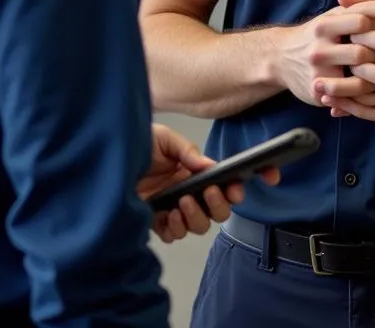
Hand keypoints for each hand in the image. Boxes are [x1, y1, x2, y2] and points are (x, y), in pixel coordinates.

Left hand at [138, 124, 280, 242]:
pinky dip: (174, 228)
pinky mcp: (156, 222)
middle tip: (210, 192)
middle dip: (220, 204)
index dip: (249, 180)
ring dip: (196, 217)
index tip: (268, 177)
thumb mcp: (164, 139)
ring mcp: (174, 209)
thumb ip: (188, 151)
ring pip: (200, 226)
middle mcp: (189, 191)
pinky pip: (174, 235)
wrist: (105, 163)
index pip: (229, 179)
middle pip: (219, 210)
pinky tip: (167, 215)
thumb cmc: (134, 147)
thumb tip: (208, 165)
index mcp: (195, 170)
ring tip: (182, 202)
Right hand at [273, 5, 374, 108]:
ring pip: (359, 83)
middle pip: (361, 54)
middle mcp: (320, 49)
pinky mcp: (322, 96)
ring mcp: (319, 74)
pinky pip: (353, 106)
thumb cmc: (321, 33)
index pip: (360, 21)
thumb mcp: (339, 13)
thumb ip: (374, 5)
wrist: (280, 57)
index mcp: (326, 25)